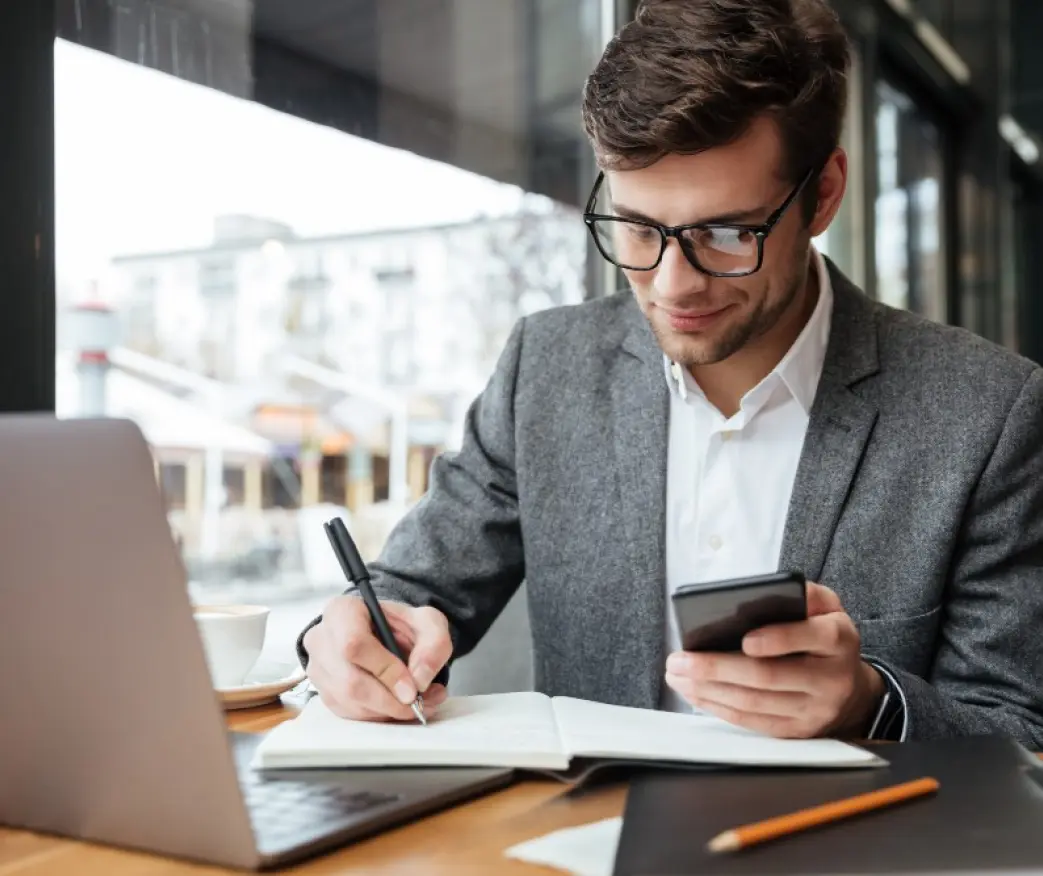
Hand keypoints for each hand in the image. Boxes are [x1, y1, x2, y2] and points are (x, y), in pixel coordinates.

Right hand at [303, 595, 451, 720]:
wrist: (387, 634)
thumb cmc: (402, 625)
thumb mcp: (429, 623)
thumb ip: (433, 645)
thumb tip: (419, 679)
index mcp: (342, 611)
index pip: (354, 644)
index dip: (385, 670)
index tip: (413, 687)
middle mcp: (322, 639)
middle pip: (350, 681)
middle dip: (390, 700)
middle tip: (420, 703)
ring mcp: (318, 668)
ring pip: (350, 702)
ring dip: (388, 711)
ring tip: (419, 703)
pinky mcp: (324, 692)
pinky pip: (350, 714)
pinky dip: (379, 716)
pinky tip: (398, 705)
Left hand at [664, 582, 884, 737]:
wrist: (852, 689)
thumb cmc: (824, 637)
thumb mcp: (827, 607)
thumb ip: (805, 594)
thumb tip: (769, 591)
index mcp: (838, 639)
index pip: (811, 637)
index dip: (777, 640)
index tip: (744, 639)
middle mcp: (830, 679)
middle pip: (769, 676)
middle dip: (717, 668)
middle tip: (680, 660)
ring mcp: (814, 710)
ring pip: (755, 703)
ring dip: (709, 690)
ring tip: (677, 675)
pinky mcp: (797, 732)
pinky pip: (753, 723)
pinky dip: (719, 708)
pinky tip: (696, 694)